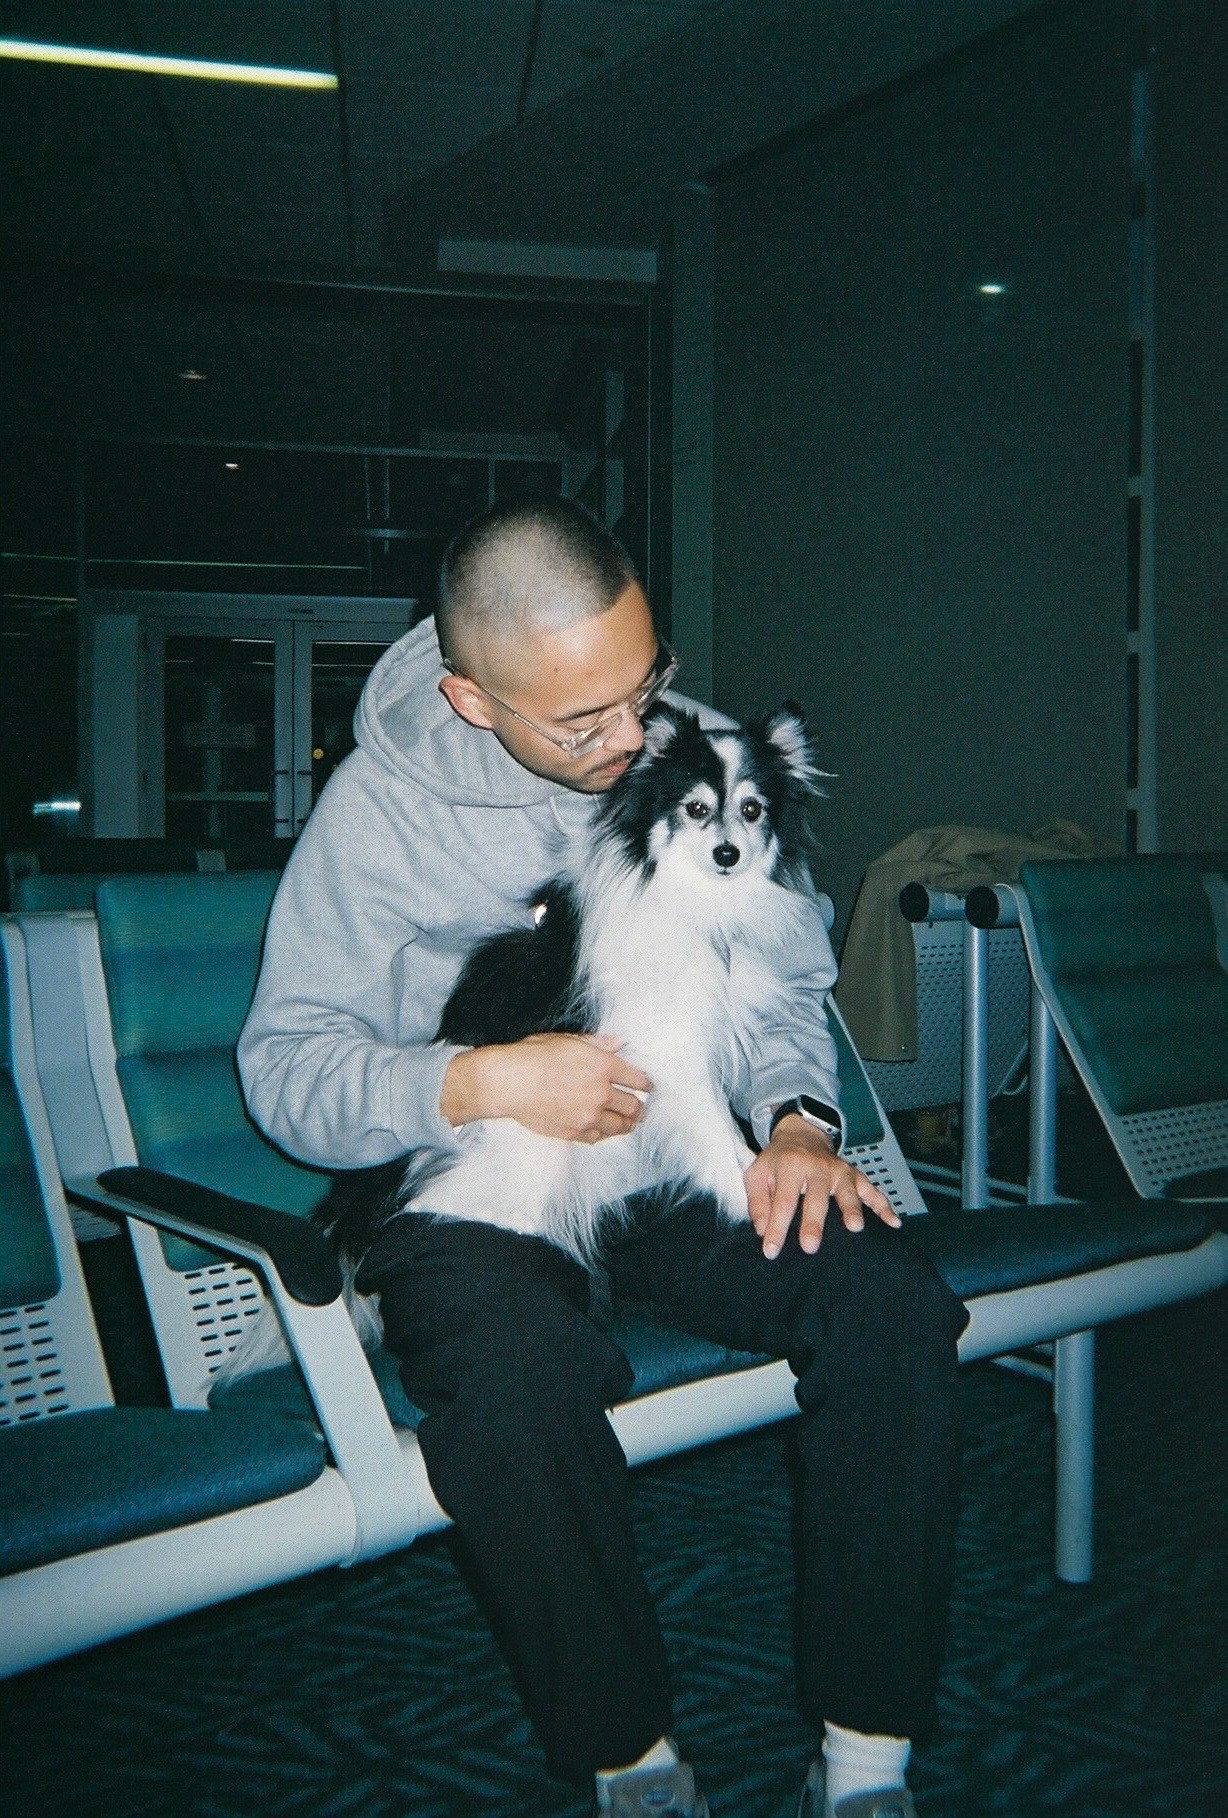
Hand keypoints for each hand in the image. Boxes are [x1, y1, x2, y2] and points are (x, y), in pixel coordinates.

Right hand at [441, 1034, 652, 1142]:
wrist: (508, 1082)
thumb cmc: (534, 1055)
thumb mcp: (568, 1041)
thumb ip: (599, 1044)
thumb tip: (621, 1042)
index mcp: (603, 1066)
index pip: (638, 1079)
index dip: (647, 1084)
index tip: (649, 1087)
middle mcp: (601, 1093)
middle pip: (634, 1106)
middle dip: (640, 1106)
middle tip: (641, 1106)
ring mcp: (588, 1116)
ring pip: (620, 1126)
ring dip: (627, 1123)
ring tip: (629, 1121)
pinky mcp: (574, 1132)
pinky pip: (598, 1137)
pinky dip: (604, 1133)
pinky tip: (605, 1129)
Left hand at [744, 1115, 900, 1258]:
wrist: (802, 1133)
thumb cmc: (778, 1160)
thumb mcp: (758, 1174)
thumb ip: (758, 1201)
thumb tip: (763, 1229)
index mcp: (790, 1166)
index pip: (783, 1201)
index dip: (777, 1227)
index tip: (771, 1250)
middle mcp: (817, 1168)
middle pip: (816, 1198)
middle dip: (813, 1223)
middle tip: (810, 1247)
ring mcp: (839, 1171)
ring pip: (847, 1192)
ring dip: (852, 1209)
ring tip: (855, 1228)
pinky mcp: (854, 1175)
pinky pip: (872, 1190)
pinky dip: (884, 1206)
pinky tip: (893, 1223)